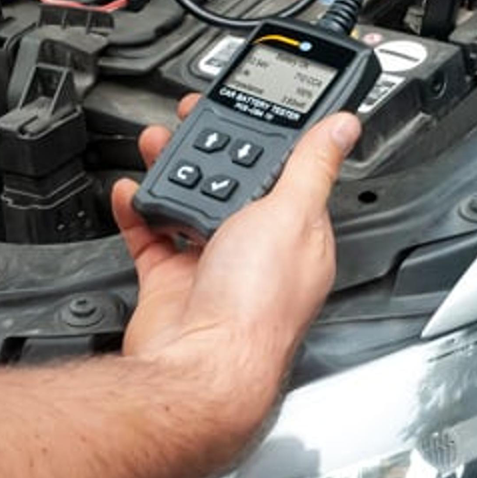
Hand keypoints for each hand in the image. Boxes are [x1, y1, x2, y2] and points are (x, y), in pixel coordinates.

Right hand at [110, 98, 358, 434]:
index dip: (264, 137)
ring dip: (170, 170)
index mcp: (298, 235)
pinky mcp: (172, 284)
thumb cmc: (256, 308)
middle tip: (188, 117)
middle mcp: (257, 252)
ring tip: (156, 142)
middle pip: (232, 182)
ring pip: (190, 203)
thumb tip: (343, 127)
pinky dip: (138, 209)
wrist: (196, 370)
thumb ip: (312, 165)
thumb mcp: (291, 214)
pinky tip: (134, 191)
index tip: (243, 107)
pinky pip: (151, 235)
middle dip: (208, 148)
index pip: (286, 172)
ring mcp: (212, 268)